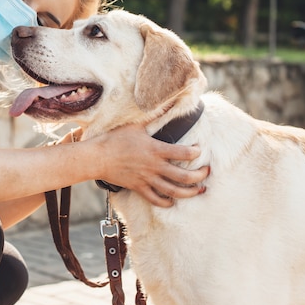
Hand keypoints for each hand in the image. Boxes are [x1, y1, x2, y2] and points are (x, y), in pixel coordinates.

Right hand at [92, 124, 208, 207]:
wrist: (97, 157)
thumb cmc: (115, 139)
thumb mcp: (136, 125)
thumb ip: (154, 115)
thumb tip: (168, 102)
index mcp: (156, 149)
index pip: (185, 152)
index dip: (197, 152)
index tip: (199, 150)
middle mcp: (155, 166)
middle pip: (185, 176)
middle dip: (200, 176)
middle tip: (207, 172)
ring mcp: (147, 179)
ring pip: (174, 191)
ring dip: (190, 192)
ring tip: (199, 190)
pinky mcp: (139, 187)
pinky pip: (156, 199)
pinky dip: (166, 202)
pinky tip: (172, 201)